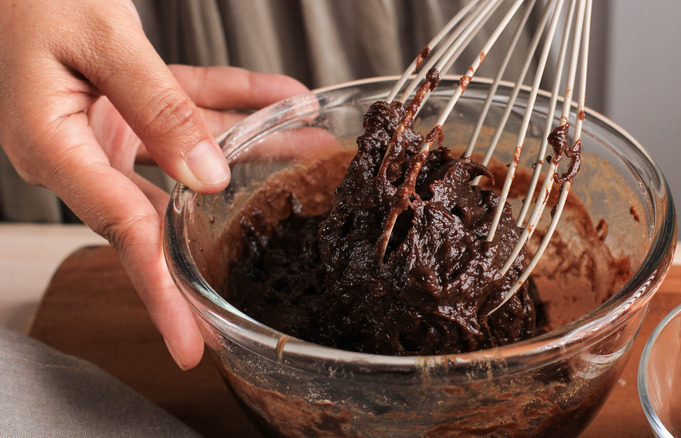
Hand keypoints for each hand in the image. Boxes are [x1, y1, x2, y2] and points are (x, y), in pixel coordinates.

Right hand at [0, 0, 306, 368]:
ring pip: (192, 154)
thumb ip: (158, 107)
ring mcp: (107, 125)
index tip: (191, 344)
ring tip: (311, 150)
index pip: (125, 234)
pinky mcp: (129, 101)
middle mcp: (82, 148)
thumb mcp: (102, 42)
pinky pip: (190, 109)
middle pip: (161, 214)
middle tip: (259, 283)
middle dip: (217, 240)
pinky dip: (236, 104)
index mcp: (57, 148)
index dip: (164, 293)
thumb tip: (209, 176)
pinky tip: (283, 100)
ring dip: (254, 150)